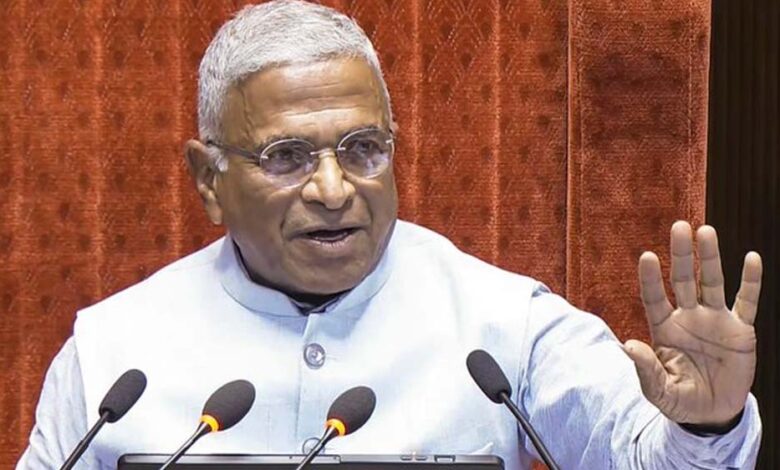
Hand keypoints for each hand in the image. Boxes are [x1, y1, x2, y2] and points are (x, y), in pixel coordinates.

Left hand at [623, 221, 761, 426]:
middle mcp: (688, 317)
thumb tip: (627, 345)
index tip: (646, 256)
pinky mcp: (740, 330)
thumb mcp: (659, 391)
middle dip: (680, 254)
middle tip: (678, 226)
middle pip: (682, 279)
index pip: (654, 297)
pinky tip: (751, 258)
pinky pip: (747, 301)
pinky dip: (750, 281)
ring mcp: (714, 320)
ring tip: (705, 231)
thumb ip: (645, 369)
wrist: (712, 415)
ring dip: (709, 258)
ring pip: (711, 282)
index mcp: (664, 328)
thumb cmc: (680, 400)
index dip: (650, 278)